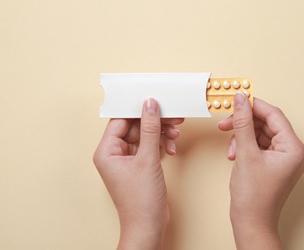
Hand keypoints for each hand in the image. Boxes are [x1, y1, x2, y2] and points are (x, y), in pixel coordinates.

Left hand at [93, 98, 183, 249]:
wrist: (149, 225)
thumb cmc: (140, 200)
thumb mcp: (147, 159)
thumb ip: (149, 129)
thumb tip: (150, 105)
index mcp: (106, 151)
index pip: (120, 120)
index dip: (138, 110)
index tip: (154, 101)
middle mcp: (114, 153)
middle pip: (135, 127)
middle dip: (155, 123)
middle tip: (173, 117)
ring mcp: (127, 159)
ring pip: (145, 136)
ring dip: (161, 134)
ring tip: (175, 135)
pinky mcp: (139, 165)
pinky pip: (150, 146)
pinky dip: (161, 145)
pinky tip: (170, 148)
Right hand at [218, 93, 303, 248]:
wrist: (251, 222)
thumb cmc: (253, 196)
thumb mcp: (245, 153)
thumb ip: (243, 123)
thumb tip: (241, 100)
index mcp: (294, 148)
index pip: (274, 115)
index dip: (254, 105)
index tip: (237, 99)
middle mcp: (293, 151)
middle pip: (267, 123)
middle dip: (244, 124)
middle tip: (226, 123)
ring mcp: (284, 158)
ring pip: (261, 133)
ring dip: (243, 136)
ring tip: (231, 148)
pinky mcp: (275, 162)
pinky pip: (260, 144)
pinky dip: (245, 145)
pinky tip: (235, 154)